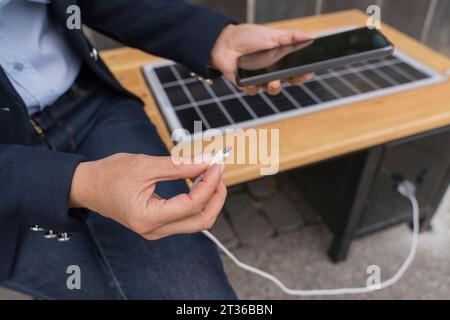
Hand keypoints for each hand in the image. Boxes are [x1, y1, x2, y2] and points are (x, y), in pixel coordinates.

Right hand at [70, 153, 225, 239]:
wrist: (88, 187)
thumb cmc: (109, 175)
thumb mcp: (144, 165)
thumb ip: (178, 165)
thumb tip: (205, 161)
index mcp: (148, 217)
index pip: (192, 204)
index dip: (209, 183)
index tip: (216, 163)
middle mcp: (155, 230)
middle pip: (201, 220)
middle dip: (216, 195)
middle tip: (218, 170)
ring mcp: (157, 230)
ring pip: (197, 221)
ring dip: (209, 198)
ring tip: (210, 173)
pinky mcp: (159, 225)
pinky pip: (187, 217)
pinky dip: (198, 200)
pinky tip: (199, 182)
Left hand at [210, 24, 314, 95]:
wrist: (225, 41)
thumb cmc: (247, 37)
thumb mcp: (272, 34)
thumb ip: (291, 36)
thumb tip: (310, 36)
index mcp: (280, 61)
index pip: (296, 70)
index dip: (304, 72)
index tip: (310, 71)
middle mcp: (272, 73)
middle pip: (288, 82)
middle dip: (295, 81)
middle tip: (297, 77)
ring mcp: (259, 80)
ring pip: (272, 90)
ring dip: (275, 87)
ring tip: (273, 82)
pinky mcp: (246, 85)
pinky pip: (252, 91)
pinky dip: (252, 87)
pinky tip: (251, 82)